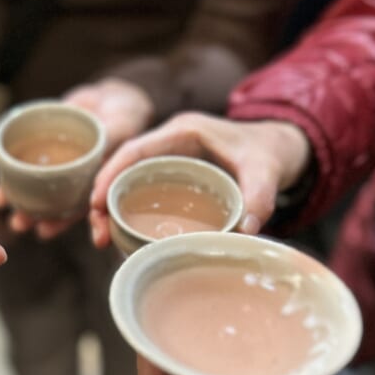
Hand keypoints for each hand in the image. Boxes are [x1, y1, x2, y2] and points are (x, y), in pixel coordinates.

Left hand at [0, 78, 154, 239]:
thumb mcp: (119, 130)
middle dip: (33, 215)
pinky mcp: (45, 145)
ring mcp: (58, 164)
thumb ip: (110, 145)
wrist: (110, 96)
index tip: (43, 231)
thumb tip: (96, 158)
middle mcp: (73, 180)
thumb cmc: (123, 117)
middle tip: (18, 222)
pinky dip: (10, 169)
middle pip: (51, 203)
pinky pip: (25, 160)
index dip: (60, 222)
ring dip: (17, 195)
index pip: (75, 211)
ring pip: (35, 185)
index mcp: (94, 186)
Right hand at [89, 113, 311, 246]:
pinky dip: (129, 215)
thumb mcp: (267, 169)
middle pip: (124, 170)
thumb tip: (246, 230)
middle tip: (97, 234)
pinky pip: (142, 195)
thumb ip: (260, 195)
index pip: (137, 149)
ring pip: (128, 185)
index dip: (111, 173)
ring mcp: (168, 163)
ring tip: (103, 241)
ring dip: (111, 211)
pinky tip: (123, 240)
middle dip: (103, 199)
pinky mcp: (172, 180)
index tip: (96, 201)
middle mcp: (169, 146)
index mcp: (183, 133)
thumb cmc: (268, 152)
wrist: (278, 149)